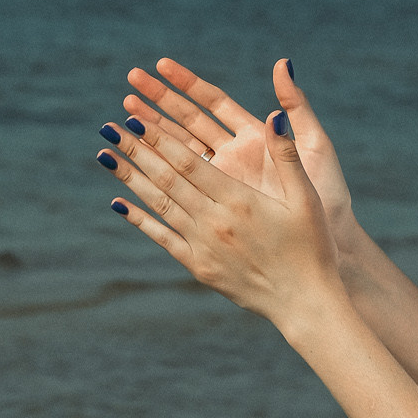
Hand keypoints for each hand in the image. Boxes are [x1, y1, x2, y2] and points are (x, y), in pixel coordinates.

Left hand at [97, 77, 343, 328]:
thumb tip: (274, 114)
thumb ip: (286, 155)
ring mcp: (202, 245)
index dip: (160, 138)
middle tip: (108, 128)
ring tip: (105, 155)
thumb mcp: (306, 197)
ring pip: (159, 204)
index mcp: (238, 200)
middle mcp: (214, 221)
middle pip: (166, 178)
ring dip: (130, 178)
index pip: (189, 161)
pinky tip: (119, 202)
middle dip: (135, 150)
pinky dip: (139, 218)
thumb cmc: (311, 246)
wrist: (304, 303)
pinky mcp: (198, 266)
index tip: (135, 117)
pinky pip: (162, 237)